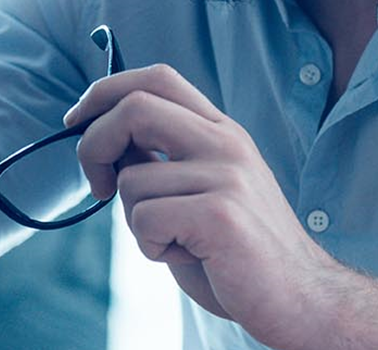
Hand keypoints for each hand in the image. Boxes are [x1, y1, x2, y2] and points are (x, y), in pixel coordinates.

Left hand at [65, 65, 348, 349]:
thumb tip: (103, 137)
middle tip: (97, 186)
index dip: (105, 92)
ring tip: (177, 242)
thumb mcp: (200, 191)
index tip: (76, 121)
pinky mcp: (220, 215)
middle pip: (134, 106)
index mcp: (222, 131)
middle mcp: (226, 143)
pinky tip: (189, 257)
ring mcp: (227, 176)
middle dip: (92, 145)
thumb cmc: (238, 252)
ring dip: (136, 223)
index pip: (157, 78)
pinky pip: (145, 219)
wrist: (301, 298)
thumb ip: (162, 161)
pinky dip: (152, 247)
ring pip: (131, 181)